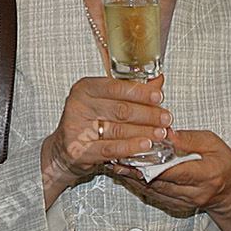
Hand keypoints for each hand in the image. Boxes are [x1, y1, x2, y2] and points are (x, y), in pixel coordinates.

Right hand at [40, 76, 171, 197]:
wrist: (64, 151)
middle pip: (120, 109)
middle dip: (148, 114)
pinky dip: (130, 147)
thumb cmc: (88, 123)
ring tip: (160, 133)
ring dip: (144, 132)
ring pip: (118, 130)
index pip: (116, 87)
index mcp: (85, 88)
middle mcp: (78, 106)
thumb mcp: (106, 103)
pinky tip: (144, 145)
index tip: (159, 96)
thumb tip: (157, 80)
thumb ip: (131, 92)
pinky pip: (110, 148)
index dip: (140, 92)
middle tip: (166, 118)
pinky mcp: (78, 150)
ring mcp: (76, 128)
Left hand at [111, 128, 230, 229]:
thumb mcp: (212, 143)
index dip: (153, 164)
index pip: (176, 171)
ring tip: (116, 164)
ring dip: (133, 178)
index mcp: (206, 175)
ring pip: (152, 190)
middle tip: (117, 157)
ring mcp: (183, 201)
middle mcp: (194, 192)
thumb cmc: (224, 165)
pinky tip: (126, 174)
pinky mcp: (174, 205)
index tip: (136, 154)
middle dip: (136, 170)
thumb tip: (166, 132)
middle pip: (159, 182)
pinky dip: (138, 184)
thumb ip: (188, 139)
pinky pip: (152, 195)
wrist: (230, 192)